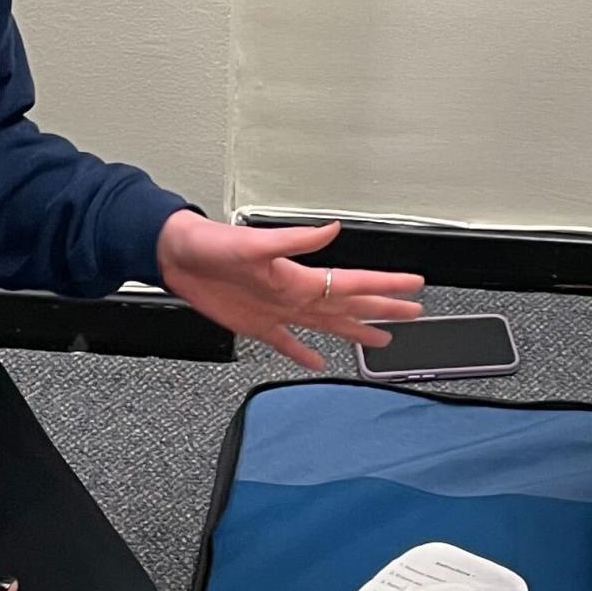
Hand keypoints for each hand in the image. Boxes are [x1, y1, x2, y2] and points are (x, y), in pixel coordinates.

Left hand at [156, 213, 424, 370]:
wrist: (177, 256)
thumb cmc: (212, 243)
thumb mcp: (254, 242)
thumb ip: (295, 240)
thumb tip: (331, 229)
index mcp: (299, 277)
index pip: (351, 283)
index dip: (384, 286)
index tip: (414, 286)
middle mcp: (295, 294)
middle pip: (349, 305)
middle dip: (382, 309)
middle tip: (413, 314)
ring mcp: (279, 311)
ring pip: (327, 325)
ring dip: (354, 332)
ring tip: (380, 340)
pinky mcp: (256, 325)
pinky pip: (287, 343)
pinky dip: (303, 353)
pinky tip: (318, 361)